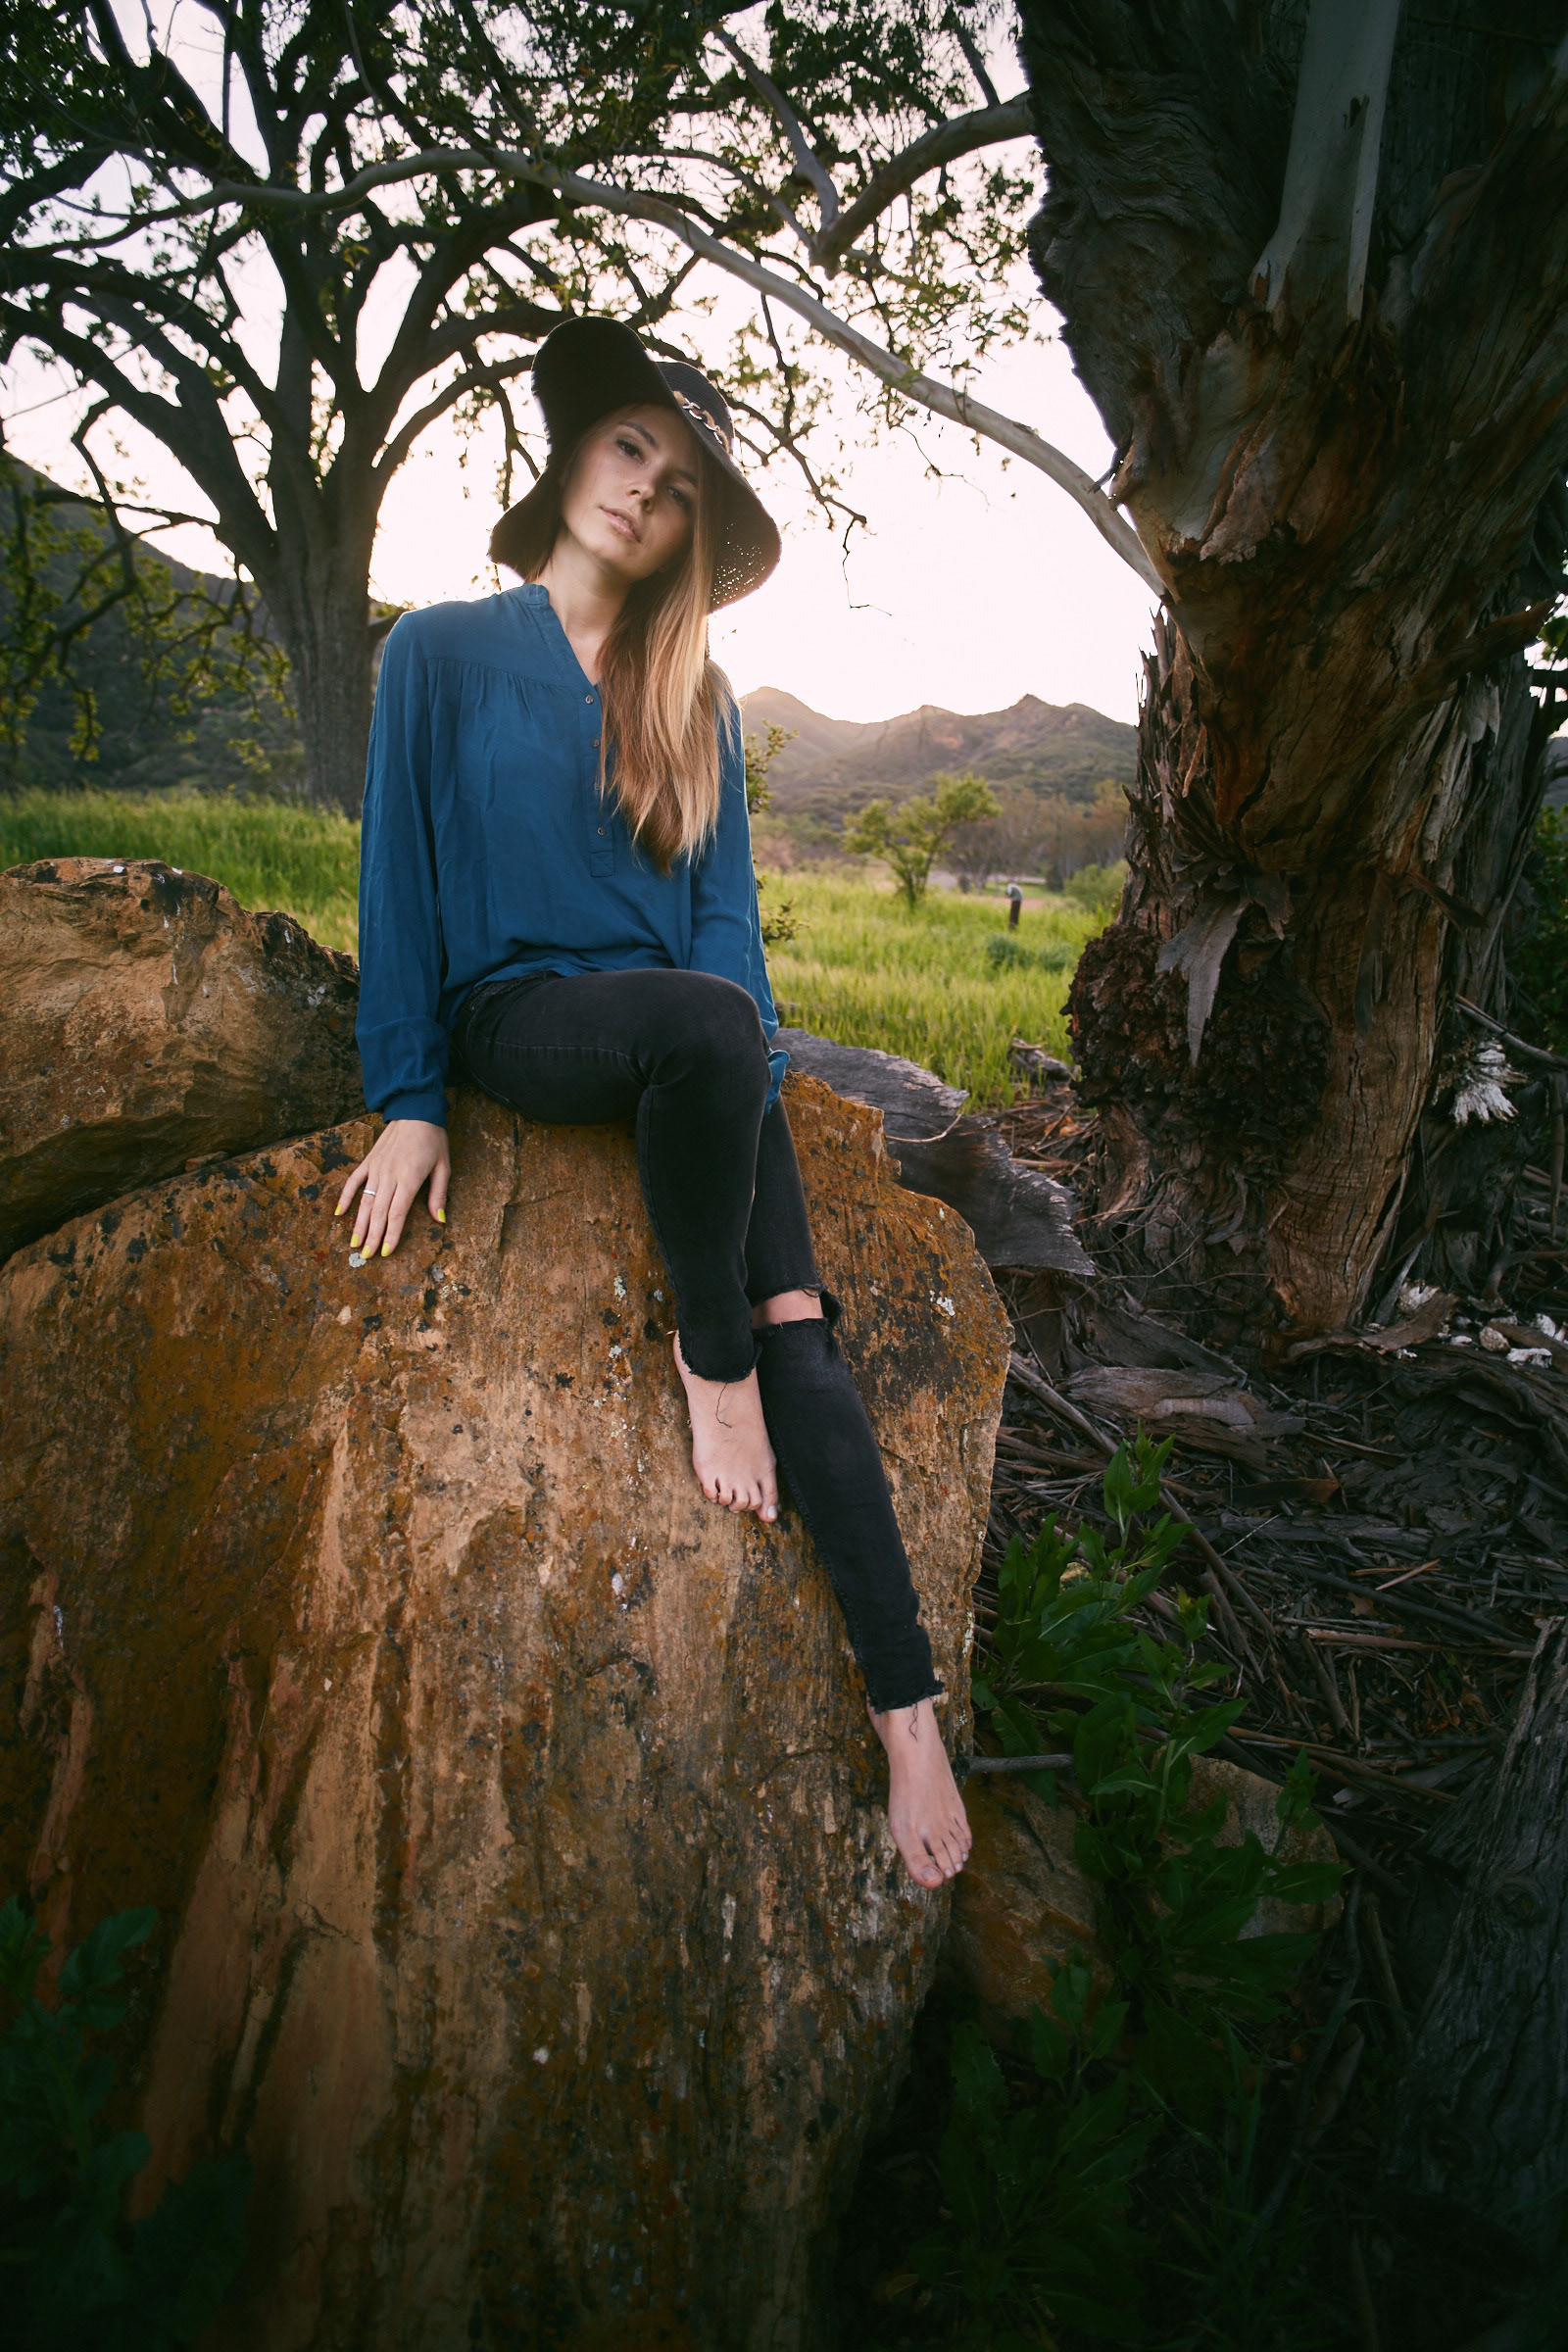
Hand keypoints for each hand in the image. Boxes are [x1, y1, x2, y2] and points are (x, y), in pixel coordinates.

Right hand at [336, 1119, 449, 1258]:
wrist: (415, 1110)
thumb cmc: (433, 1139)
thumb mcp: (443, 1166)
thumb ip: (439, 1194)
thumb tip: (439, 1219)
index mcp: (409, 1179)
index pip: (397, 1213)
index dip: (391, 1234)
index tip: (385, 1251)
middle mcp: (389, 1176)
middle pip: (379, 1212)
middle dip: (372, 1236)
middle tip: (366, 1256)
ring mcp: (376, 1168)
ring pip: (365, 1201)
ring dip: (359, 1223)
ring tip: (354, 1243)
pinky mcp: (368, 1161)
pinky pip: (354, 1181)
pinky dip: (345, 1197)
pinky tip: (339, 1213)